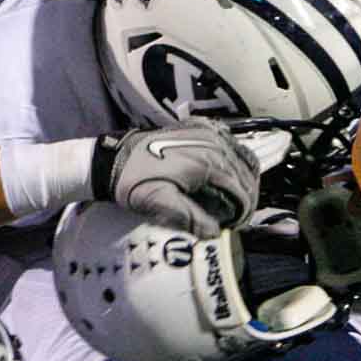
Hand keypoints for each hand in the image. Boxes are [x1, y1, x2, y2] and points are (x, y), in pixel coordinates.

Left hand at [94, 118, 259, 237]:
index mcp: (206, 161)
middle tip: (236, 217)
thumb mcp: (160, 203)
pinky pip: (230, 143)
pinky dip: (235, 160)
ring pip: (243, 156)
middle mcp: (212, 142)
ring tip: (233, 199)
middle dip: (245, 197)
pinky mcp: (200, 127)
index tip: (235, 226)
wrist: (114, 157)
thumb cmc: (134, 182)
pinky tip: (226, 175)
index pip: (241, 189)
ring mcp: (207, 131)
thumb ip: (190, 218)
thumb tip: (216, 233)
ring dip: (243, 179)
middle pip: (246, 172)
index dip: (243, 211)